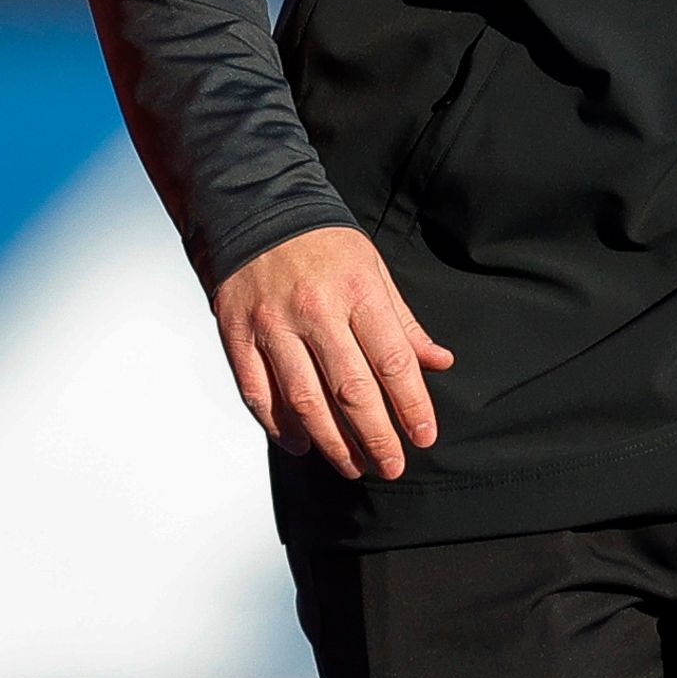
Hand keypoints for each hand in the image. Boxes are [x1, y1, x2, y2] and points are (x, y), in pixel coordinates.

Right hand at [210, 227, 453, 480]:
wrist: (253, 209)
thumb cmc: (323, 243)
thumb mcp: (373, 269)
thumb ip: (403, 321)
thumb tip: (440, 362)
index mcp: (358, 293)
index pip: (393, 362)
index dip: (412, 406)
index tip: (425, 438)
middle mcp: (315, 313)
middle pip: (351, 390)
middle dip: (376, 436)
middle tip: (392, 467)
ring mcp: (271, 326)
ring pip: (304, 400)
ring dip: (331, 442)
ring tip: (353, 466)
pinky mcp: (236, 335)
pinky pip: (258, 392)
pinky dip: (279, 425)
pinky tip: (301, 445)